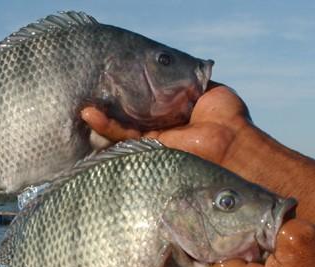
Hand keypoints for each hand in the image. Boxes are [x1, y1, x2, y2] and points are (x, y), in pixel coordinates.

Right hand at [81, 82, 251, 163]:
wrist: (232, 141)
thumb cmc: (227, 116)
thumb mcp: (206, 88)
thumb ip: (185, 82)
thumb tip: (171, 69)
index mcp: (174, 114)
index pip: (146, 104)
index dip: (129, 93)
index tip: (114, 80)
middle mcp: (161, 128)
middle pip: (129, 117)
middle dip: (110, 106)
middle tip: (92, 91)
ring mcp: (153, 141)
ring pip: (120, 129)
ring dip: (100, 118)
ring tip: (82, 106)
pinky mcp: (149, 149)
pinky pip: (123, 137)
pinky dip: (106, 125)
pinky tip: (89, 114)